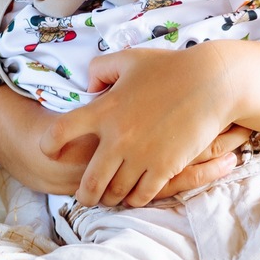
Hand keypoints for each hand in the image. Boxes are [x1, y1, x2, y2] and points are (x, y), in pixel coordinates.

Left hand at [41, 44, 240, 206]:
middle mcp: (117, 137)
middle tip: (84, 196)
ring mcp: (141, 155)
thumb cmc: (170, 67)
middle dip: (83, 194)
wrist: (212, 83)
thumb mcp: (130, 59)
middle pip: (89, 182)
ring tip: (110, 197)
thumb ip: (100, 70)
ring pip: (115, 193)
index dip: (48, 146)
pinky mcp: (164, 167)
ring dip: (110, 198)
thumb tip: (88, 89)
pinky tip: (135, 196)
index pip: (58, 133)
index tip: (49, 152)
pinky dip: (135, 199)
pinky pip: (142, 195)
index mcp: (103, 110)